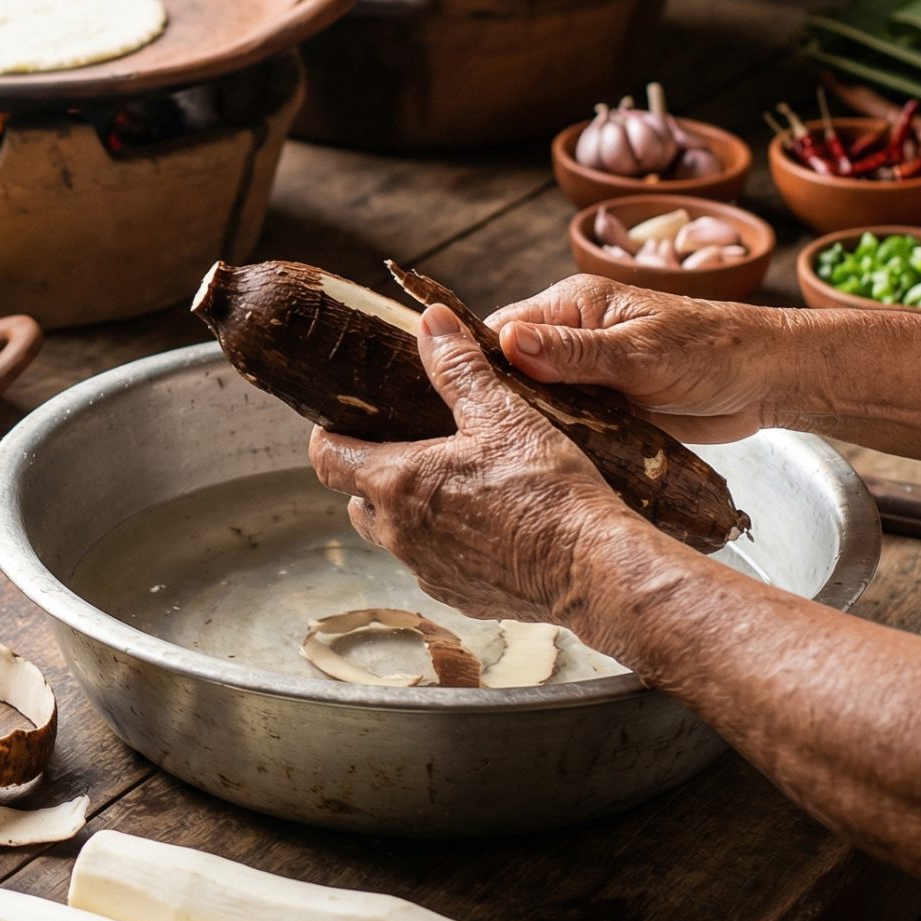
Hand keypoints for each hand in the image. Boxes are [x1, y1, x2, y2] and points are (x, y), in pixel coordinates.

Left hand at [309, 303, 653, 619]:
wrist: (592, 567)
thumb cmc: (547, 488)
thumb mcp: (501, 413)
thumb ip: (457, 367)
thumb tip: (430, 323)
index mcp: (396, 484)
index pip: (328, 460)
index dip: (329, 437)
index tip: (344, 421)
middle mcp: (400, 535)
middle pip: (356, 500)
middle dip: (368, 473)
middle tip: (404, 445)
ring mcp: (427, 572)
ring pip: (393, 536)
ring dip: (406, 511)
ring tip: (446, 483)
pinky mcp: (458, 597)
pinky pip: (432, 566)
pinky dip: (443, 544)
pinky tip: (482, 524)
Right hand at [485, 275, 788, 442]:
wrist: (767, 383)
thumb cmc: (713, 349)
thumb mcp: (639, 352)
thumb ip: (573, 351)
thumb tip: (507, 342)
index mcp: (572, 305)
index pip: (500, 329)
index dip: (474, 361)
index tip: (452, 400)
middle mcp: (571, 339)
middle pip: (510, 371)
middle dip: (494, 403)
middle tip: (472, 445)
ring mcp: (586, 378)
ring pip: (535, 405)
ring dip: (526, 429)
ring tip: (497, 464)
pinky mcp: (604, 412)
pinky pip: (566, 429)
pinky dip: (556, 446)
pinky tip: (538, 470)